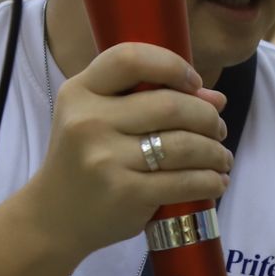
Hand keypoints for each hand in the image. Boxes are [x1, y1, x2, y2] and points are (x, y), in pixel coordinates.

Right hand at [38, 42, 231, 254]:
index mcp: (80, 92)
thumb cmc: (84, 159)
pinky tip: (215, 181)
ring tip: (221, 157)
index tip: (195, 83)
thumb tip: (215, 98)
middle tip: (217, 128)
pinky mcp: (125, 193)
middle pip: (170, 105)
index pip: (131, 59)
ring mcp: (105, 159)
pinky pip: (184, 181)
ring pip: (184, 145)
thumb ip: (148, 98)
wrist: (53, 216)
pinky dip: (209, 181)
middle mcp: (88, 122)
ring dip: (215, 151)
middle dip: (207, 117)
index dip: (173, 66)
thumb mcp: (97, 117)